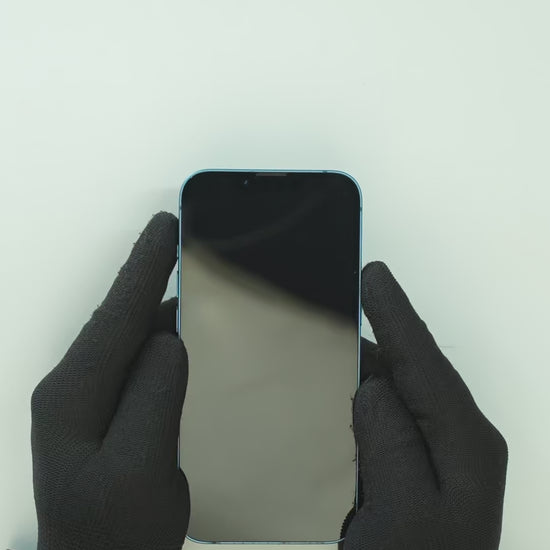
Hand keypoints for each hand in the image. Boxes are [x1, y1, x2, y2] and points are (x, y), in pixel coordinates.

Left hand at [31, 212, 188, 549]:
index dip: (142, 269)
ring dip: (155, 302)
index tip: (165, 229)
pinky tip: (180, 328)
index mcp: (72, 397)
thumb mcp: (138, 471)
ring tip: (187, 274)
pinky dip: (159, 334)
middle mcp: (73, 388)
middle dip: (147, 275)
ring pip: (127, 335)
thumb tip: (168, 340)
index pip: (113, 317)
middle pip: (117, 318)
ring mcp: (88, 398)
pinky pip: (136, 358)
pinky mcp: (107, 408)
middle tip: (178, 238)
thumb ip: (153, 399)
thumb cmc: (115, 532)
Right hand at [344, 262, 507, 548]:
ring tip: (349, 331)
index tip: (374, 275)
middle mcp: (461, 441)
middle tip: (358, 291)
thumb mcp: (401, 513)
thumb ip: (390, 442)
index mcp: (464, 443)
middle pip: (419, 365)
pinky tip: (355, 386)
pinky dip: (374, 390)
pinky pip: (397, 412)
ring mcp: (444, 453)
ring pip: (408, 387)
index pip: (424, 360)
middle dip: (389, 326)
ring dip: (379, 356)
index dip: (396, 313)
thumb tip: (373, 384)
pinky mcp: (422, 465)